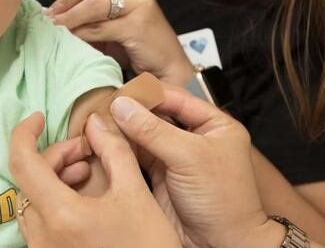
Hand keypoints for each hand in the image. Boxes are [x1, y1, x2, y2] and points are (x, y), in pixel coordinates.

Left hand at [9, 112, 180, 247]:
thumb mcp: (136, 194)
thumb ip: (114, 152)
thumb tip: (97, 123)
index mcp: (59, 215)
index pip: (22, 162)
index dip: (25, 133)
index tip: (39, 117)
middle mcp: (42, 236)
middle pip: (29, 180)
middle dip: (56, 156)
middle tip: (87, 151)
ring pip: (33, 201)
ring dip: (55, 178)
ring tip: (88, 171)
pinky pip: (41, 221)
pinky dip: (56, 200)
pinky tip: (85, 197)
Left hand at [45, 0, 193, 85]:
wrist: (170, 72)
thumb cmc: (139, 50)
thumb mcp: (113, 27)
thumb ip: (92, 18)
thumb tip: (55, 16)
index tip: (52, 12)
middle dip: (64, 4)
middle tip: (49, 21)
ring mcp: (139, 5)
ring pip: (92, 5)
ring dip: (69, 20)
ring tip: (55, 32)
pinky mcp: (137, 25)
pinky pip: (99, 27)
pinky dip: (81, 34)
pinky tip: (71, 43)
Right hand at [109, 87, 284, 247]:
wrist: (222, 245)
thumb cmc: (224, 201)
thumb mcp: (189, 157)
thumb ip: (153, 130)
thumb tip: (123, 106)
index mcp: (215, 124)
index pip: (176, 98)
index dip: (148, 95)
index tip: (120, 93)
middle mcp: (196, 137)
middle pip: (158, 115)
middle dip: (132, 112)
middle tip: (105, 107)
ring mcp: (177, 157)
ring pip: (144, 135)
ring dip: (123, 130)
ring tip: (100, 122)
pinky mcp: (161, 176)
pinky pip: (138, 156)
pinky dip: (122, 149)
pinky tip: (105, 142)